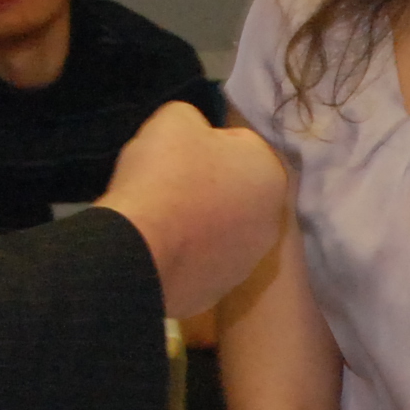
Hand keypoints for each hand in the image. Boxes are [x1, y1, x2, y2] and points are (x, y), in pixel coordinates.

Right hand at [97, 104, 289, 316]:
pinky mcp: (219, 290)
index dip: (205, 142)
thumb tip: (196, 135)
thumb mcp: (176, 118)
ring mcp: (248, 262)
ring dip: (200, 222)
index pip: (240, 145)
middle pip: (234, 190)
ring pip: (221, 229)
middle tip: (169, 182)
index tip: (179, 151)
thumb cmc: (165, 174)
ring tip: (162, 217)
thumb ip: (196, 119)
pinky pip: (202, 263)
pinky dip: (186, 255)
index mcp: (272, 174)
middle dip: (208, 185)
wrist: (138, 247)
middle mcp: (271, 221)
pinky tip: (161, 247)